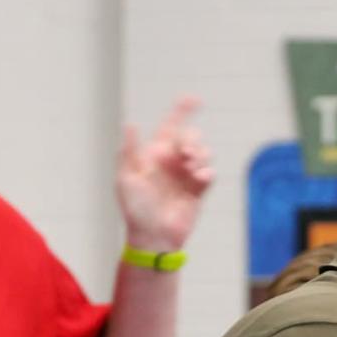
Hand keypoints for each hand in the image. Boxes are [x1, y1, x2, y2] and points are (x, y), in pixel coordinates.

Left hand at [115, 96, 214, 251]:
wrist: (153, 237)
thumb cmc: (135, 209)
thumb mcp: (126, 178)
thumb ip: (130, 151)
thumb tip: (131, 123)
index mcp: (155, 155)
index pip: (171, 127)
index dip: (183, 111)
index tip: (195, 100)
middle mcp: (172, 162)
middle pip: (191, 137)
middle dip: (192, 139)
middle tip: (185, 154)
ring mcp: (186, 176)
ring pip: (203, 153)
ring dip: (200, 155)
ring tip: (191, 168)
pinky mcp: (198, 191)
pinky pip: (209, 174)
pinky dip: (207, 172)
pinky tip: (199, 179)